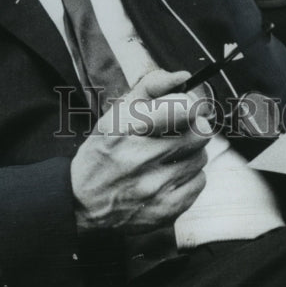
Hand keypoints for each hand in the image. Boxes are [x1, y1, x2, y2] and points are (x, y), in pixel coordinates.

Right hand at [70, 69, 212, 234]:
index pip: (183, 109)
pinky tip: (169, 175)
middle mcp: (140, 158)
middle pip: (199, 132)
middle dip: (192, 128)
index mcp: (126, 128)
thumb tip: (184, 76)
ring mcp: (154, 187)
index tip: (183, 109)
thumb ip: (151, 86)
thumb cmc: (104, 151)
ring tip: (169, 156)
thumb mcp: (117, 111)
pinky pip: (199, 181)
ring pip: (201, 157)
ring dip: (190, 153)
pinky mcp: (165, 210)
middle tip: (178, 132)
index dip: (188, 105)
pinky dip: (189, 176)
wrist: (83, 202)